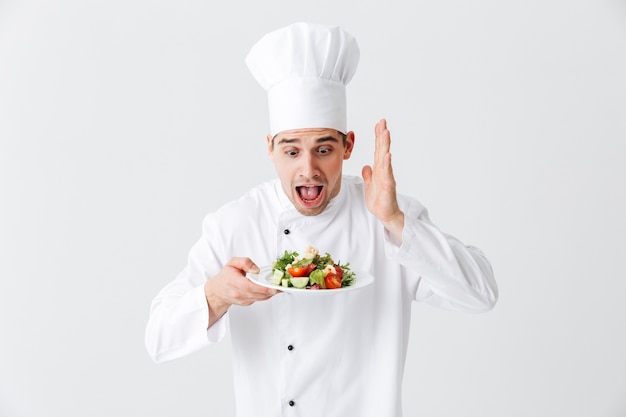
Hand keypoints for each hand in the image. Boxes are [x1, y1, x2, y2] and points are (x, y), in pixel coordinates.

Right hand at [204, 257, 278, 327]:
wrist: (219, 290)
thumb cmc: (226, 276)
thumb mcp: (233, 263)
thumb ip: (245, 262)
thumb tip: (256, 270)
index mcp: (234, 282)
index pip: (250, 287)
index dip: (263, 288)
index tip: (273, 287)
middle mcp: (238, 294)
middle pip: (258, 294)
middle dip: (272, 290)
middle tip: (282, 285)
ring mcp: (243, 300)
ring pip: (261, 298)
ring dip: (271, 293)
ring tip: (280, 286)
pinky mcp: (247, 303)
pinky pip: (260, 299)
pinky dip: (267, 294)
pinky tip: (271, 288)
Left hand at [361, 119, 404, 241]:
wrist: (385, 214)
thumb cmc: (379, 201)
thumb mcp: (369, 185)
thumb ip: (368, 175)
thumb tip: (366, 166)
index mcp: (379, 169)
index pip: (378, 150)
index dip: (378, 137)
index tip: (379, 124)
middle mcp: (384, 170)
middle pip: (382, 149)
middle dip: (382, 135)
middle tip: (383, 121)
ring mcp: (387, 177)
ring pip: (385, 158)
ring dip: (385, 145)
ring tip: (386, 132)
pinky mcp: (388, 185)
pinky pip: (387, 173)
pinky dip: (386, 163)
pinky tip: (387, 154)